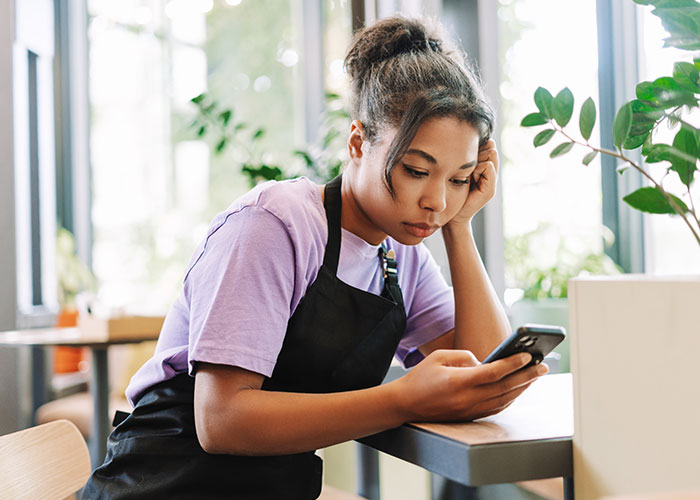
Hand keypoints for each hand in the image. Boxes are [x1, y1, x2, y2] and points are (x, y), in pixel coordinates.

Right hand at [390, 349, 546, 421]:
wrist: (405, 405)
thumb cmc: (420, 378)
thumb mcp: (439, 357)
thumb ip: (464, 356)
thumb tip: (484, 362)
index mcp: (459, 382)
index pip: (494, 372)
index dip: (513, 363)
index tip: (528, 355)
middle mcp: (467, 399)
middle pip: (505, 387)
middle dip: (527, 376)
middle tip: (543, 366)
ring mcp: (469, 410)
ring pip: (504, 400)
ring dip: (522, 388)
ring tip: (535, 376)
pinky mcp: (469, 416)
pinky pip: (496, 407)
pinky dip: (510, 398)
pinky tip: (518, 389)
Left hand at [447, 139, 498, 226]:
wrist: (451, 216)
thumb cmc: (449, 192)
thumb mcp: (456, 169)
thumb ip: (464, 157)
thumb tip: (465, 136)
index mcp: (482, 168)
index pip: (487, 145)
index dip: (478, 144)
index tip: (463, 150)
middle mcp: (489, 174)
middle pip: (491, 148)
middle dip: (478, 150)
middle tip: (466, 162)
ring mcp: (491, 182)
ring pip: (491, 155)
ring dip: (478, 158)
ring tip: (467, 171)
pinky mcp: (490, 190)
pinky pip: (488, 167)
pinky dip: (478, 167)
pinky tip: (470, 176)